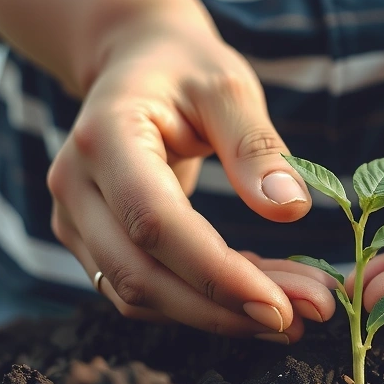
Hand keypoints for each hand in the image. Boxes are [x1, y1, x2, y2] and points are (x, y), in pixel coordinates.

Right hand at [47, 8, 336, 340]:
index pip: (155, 222)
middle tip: (307, 318)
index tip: (281, 306)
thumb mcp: (229, 87)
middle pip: (141, 275)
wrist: (137, 64)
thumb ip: (256, 146)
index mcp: (105, 135)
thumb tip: (291, 210)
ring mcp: (75, 220)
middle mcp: (75, 184)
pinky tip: (260, 300)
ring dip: (218, 316)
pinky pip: (144, 291)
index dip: (215, 273)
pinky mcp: (91, 243)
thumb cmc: (187, 69)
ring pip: (139, 296)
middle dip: (225, 310)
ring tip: (296, 317)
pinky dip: (202, 305)